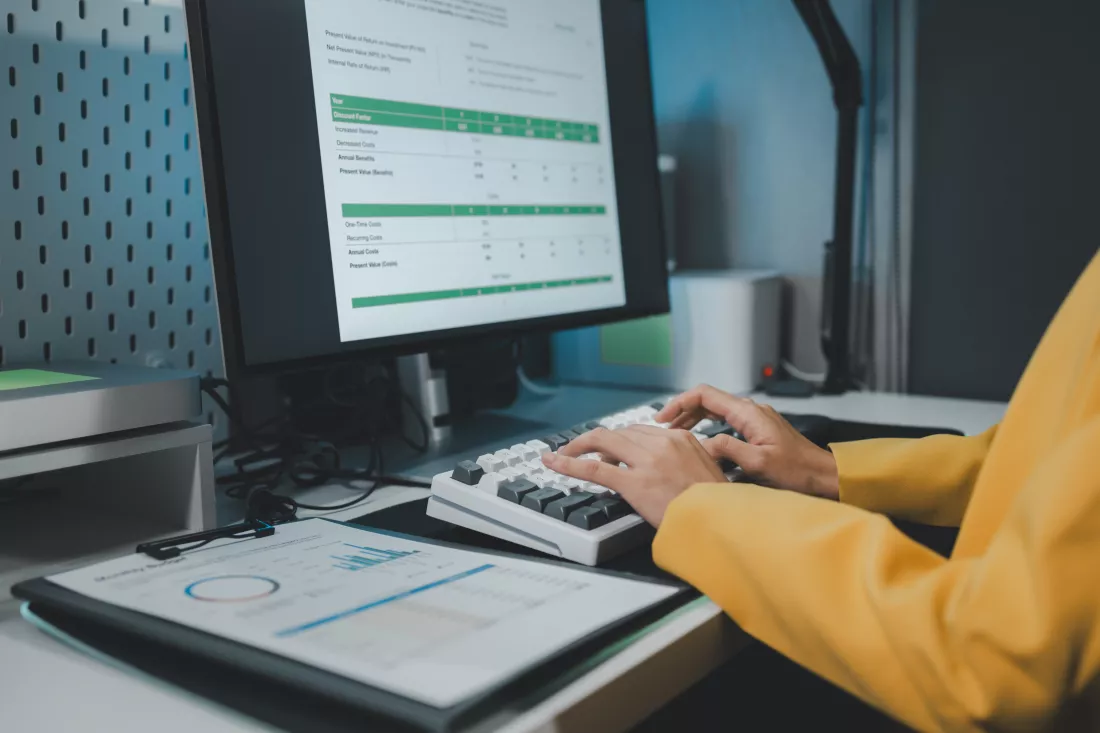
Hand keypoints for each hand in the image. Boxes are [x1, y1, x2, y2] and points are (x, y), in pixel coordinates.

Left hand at [542, 425, 725, 526]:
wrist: (719, 523)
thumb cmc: (715, 506)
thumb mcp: (707, 472)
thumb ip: (686, 461)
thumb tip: (668, 466)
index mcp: (681, 439)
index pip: (641, 430)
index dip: (621, 440)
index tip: (611, 450)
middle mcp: (662, 443)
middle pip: (620, 432)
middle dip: (599, 441)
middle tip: (582, 451)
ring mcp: (646, 461)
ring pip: (603, 442)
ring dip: (579, 447)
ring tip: (564, 455)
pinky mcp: (633, 482)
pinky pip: (593, 468)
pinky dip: (569, 463)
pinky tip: (554, 462)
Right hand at [655, 385, 839, 500]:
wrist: (822, 474)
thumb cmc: (797, 470)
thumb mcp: (758, 462)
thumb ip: (727, 449)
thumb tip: (701, 444)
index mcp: (747, 413)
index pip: (705, 395)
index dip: (680, 403)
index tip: (663, 418)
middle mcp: (750, 410)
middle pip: (707, 400)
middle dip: (683, 411)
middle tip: (664, 428)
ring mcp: (754, 418)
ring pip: (716, 410)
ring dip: (694, 419)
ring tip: (676, 434)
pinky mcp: (757, 429)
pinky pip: (725, 420)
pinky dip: (707, 426)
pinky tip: (700, 440)